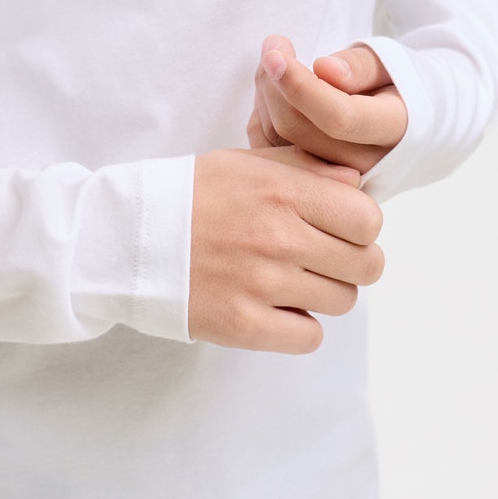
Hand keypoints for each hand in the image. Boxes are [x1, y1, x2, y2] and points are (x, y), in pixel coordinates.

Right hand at [188, 145, 384, 353]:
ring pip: (342, 301)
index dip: (361, 225)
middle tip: (324, 256)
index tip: (341, 226)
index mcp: (282, 191)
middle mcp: (278, 236)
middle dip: (352, 260)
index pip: (367, 219)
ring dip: (326, 292)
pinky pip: (309, 336)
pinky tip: (277, 306)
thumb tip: (356, 181)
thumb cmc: (191, 194)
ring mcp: (262, 285)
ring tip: (294, 279)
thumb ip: (305, 167)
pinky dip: (300, 325)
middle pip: (366, 265)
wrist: (129, 236)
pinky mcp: (243, 325)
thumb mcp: (246, 162)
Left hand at [245, 36, 407, 174]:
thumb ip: (361, 66)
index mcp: (396, 129)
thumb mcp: (389, 62)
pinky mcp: (315, 183)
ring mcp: (339, 180)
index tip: (273, 54)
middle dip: (274, 82)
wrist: (407, 122)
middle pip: (300, 129)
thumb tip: (324, 70)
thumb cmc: (395, 83)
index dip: (300, 87)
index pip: (340, 117)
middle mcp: (368, 164)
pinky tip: (273, 92)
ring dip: (266, 96)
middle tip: (273, 45)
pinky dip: (261, 117)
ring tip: (275, 63)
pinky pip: (271, 152)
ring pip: (279, 141)